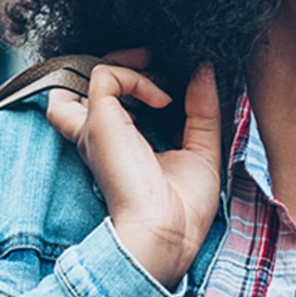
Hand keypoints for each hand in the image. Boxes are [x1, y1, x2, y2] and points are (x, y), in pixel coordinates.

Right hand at [45, 51, 220, 288]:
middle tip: (164, 66)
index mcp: (122, 143)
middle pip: (93, 81)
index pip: (116, 99)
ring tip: (158, 70)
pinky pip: (106, 76)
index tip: (178, 82)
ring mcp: (97, 127)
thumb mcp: (203, 148)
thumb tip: (204, 68)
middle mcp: (103, 133)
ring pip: (91, 72)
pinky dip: (136, 77)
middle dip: (129, 63)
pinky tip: (162, 100)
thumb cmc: (183, 208)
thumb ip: (203, 107)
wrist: (167, 234)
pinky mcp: (98, 122)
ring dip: (128, 62)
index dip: (143, 80)